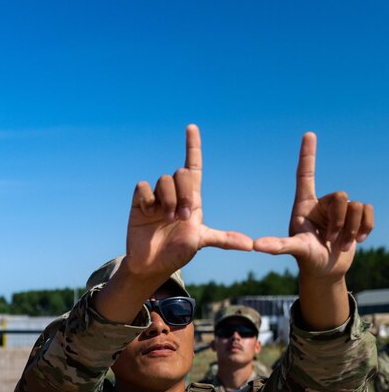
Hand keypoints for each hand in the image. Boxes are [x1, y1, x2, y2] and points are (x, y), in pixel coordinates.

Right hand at [124, 125, 252, 283]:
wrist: (152, 264)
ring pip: (164, 180)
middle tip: (182, 216)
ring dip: (169, 200)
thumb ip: (224, 239)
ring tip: (166, 218)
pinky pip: (143, 187)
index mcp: (191, 199)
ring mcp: (156, 198)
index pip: (192, 165)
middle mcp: (174, 194)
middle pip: (182, 173)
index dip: (192, 146)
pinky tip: (149, 214)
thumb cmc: (177, 252)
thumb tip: (251, 245)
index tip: (191, 127)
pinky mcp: (139, 203)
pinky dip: (148, 200)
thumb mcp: (202, 242)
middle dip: (185, 193)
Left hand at [253, 132, 373, 278]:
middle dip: (339, 221)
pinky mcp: (356, 217)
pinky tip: (357, 241)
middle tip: (330, 239)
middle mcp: (322, 203)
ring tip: (340, 243)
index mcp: (304, 204)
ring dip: (352, 228)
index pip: (305, 174)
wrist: (326, 271)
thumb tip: (257, 245)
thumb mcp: (294, 249)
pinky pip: (369, 211)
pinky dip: (366, 228)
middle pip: (341, 196)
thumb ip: (279, 246)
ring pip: (357, 206)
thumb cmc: (306, 259)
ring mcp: (340, 210)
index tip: (308, 134)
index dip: (308, 154)